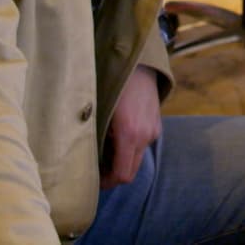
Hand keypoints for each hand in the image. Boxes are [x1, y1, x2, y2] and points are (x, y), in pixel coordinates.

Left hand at [101, 65, 161, 188]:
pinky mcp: (156, 124)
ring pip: (137, 158)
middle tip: (96, 169)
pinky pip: (142, 144)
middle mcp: (145, 136)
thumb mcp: (99, 112)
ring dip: (122, 159)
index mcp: (129, 134)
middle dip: (113, 174)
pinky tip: (118, 134)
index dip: (106, 182)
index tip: (93, 180)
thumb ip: (97, 138)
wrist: (137, 62)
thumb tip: (87, 159)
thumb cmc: (111, 84)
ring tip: (105, 148)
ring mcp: (154, 130)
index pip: (122, 174)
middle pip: (131, 171)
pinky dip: (130, 147)